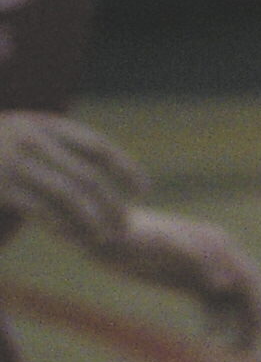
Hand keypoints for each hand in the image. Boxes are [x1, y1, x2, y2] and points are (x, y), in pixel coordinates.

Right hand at [0, 111, 145, 245]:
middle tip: (126, 224)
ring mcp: (12, 161)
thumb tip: (105, 169)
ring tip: (106, 236)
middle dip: (112, 202)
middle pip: (87, 175)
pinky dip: (64, 227)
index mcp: (39, 123)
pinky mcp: (1, 187)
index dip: (125, 167)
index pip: (95, 145)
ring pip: (69, 196)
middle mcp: (27, 137)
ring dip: (93, 220)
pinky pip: (44, 211)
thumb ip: (56, 151)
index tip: (145, 188)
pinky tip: (76, 238)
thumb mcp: (23, 142)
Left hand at [82, 209, 260, 349]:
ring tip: (232, 350)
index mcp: (217, 245)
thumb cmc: (129, 239)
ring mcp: (203, 268)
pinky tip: (210, 336)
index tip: (258, 335)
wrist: (100, 233)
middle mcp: (217, 255)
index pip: (250, 280)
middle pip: (247, 292)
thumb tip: (225, 284)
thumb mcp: (159, 246)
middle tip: (247, 351)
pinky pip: (212, 304)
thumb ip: (194, 260)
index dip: (258, 308)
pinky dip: (216, 321)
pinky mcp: (188, 280)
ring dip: (235, 324)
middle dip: (251, 321)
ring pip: (232, 301)